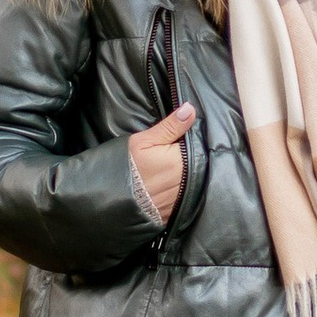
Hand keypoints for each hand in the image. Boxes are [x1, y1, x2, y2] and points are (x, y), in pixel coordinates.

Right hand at [130, 100, 196, 224]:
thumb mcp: (144, 141)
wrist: (115, 200)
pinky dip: (184, 189)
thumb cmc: (129, 167)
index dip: (192, 140)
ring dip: (191, 173)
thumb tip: (190, 109)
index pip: (199, 145)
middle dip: (193, 156)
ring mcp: (185, 196)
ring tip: (174, 168)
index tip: (183, 137)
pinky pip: (189, 195)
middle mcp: (190, 179)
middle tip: (176, 153)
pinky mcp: (179, 208)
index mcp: (183, 160)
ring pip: (197, 179)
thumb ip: (170, 126)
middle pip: (200, 163)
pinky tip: (172, 184)